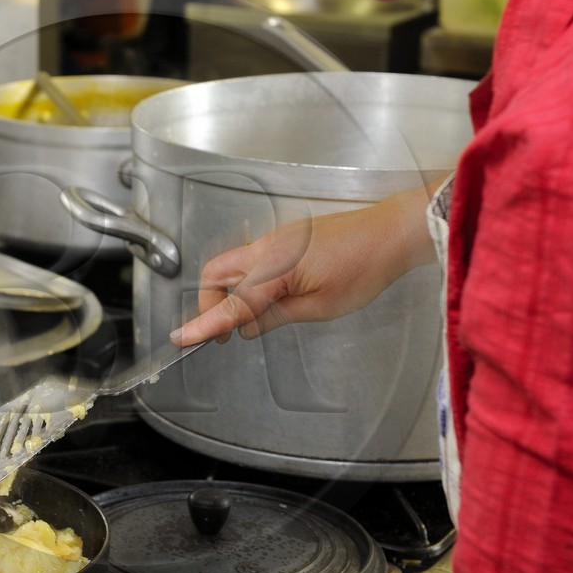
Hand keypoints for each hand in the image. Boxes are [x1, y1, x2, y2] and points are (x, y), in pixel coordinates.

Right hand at [172, 186, 439, 345]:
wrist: (389, 234)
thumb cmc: (364, 267)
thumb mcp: (320, 307)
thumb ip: (276, 316)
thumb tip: (249, 327)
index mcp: (274, 268)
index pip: (231, 303)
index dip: (205, 324)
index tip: (182, 338)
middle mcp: (267, 247)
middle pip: (216, 273)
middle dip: (210, 303)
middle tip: (220, 332)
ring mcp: (275, 238)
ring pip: (232, 264)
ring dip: (228, 291)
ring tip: (247, 319)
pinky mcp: (286, 237)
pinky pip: (251, 258)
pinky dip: (246, 280)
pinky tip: (266, 298)